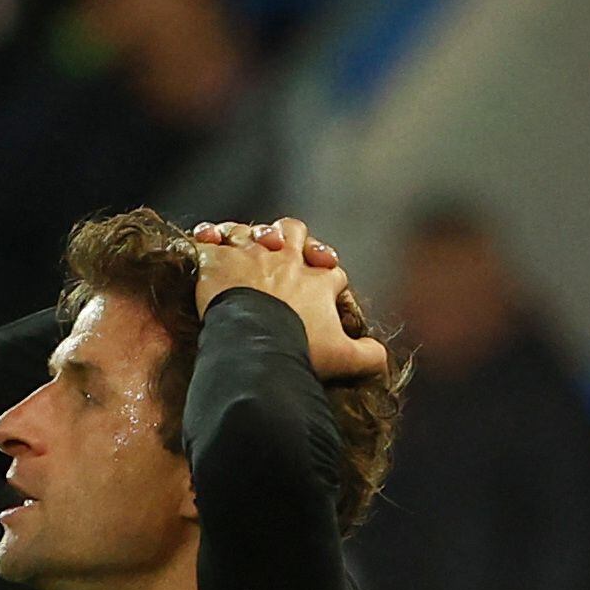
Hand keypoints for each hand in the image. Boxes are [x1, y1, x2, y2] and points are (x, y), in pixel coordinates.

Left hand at [187, 217, 394, 382]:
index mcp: (317, 280)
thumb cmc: (299, 351)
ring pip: (253, 230)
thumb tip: (382, 358)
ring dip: (250, 237)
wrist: (254, 348)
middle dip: (292, 240)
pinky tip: (207, 241)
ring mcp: (250, 257)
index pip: (331, 272)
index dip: (330, 282)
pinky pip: (210, 239)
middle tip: (285, 255)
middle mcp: (286, 260)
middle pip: (294, 232)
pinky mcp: (218, 262)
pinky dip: (208, 238)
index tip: (326, 298)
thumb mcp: (343, 358)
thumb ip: (368, 356)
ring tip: (244, 247)